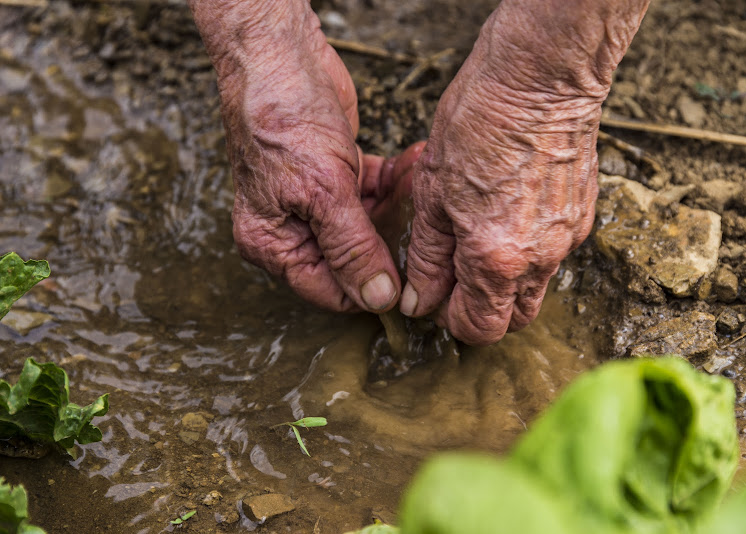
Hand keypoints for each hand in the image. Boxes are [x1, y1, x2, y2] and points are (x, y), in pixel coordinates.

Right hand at [190, 1, 423, 311]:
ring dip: (398, 204)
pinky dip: (393, 181)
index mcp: (273, 244)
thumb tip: (377, 298)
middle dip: (390, 238)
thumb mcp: (322, 192)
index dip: (370, 288)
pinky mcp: (337, 175)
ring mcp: (315, 202)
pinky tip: (410, 164)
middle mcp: (292, 228)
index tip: (413, 279)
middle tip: (422, 222)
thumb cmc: (283, 119)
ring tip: (418, 182)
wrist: (280, 55)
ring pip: (370, 224)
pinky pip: (373, 192)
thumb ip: (352, 248)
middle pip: (354, 258)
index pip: (329, 291)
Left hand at [399, 0, 648, 343]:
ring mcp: (568, 237)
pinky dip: (527, 250)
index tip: (435, 296)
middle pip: (515, 319)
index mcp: (497, 260)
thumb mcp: (432, 193)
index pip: (480, 327)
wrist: (541, 77)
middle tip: (454, 276)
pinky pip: (553, 252)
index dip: (451, 320)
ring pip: (535, 286)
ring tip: (476, 237)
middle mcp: (540, 259)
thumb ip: (428, 257)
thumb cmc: (479, 123)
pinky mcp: (582, 214)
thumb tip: (420, 300)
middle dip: (483, 310)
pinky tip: (506, 212)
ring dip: (505, 280)